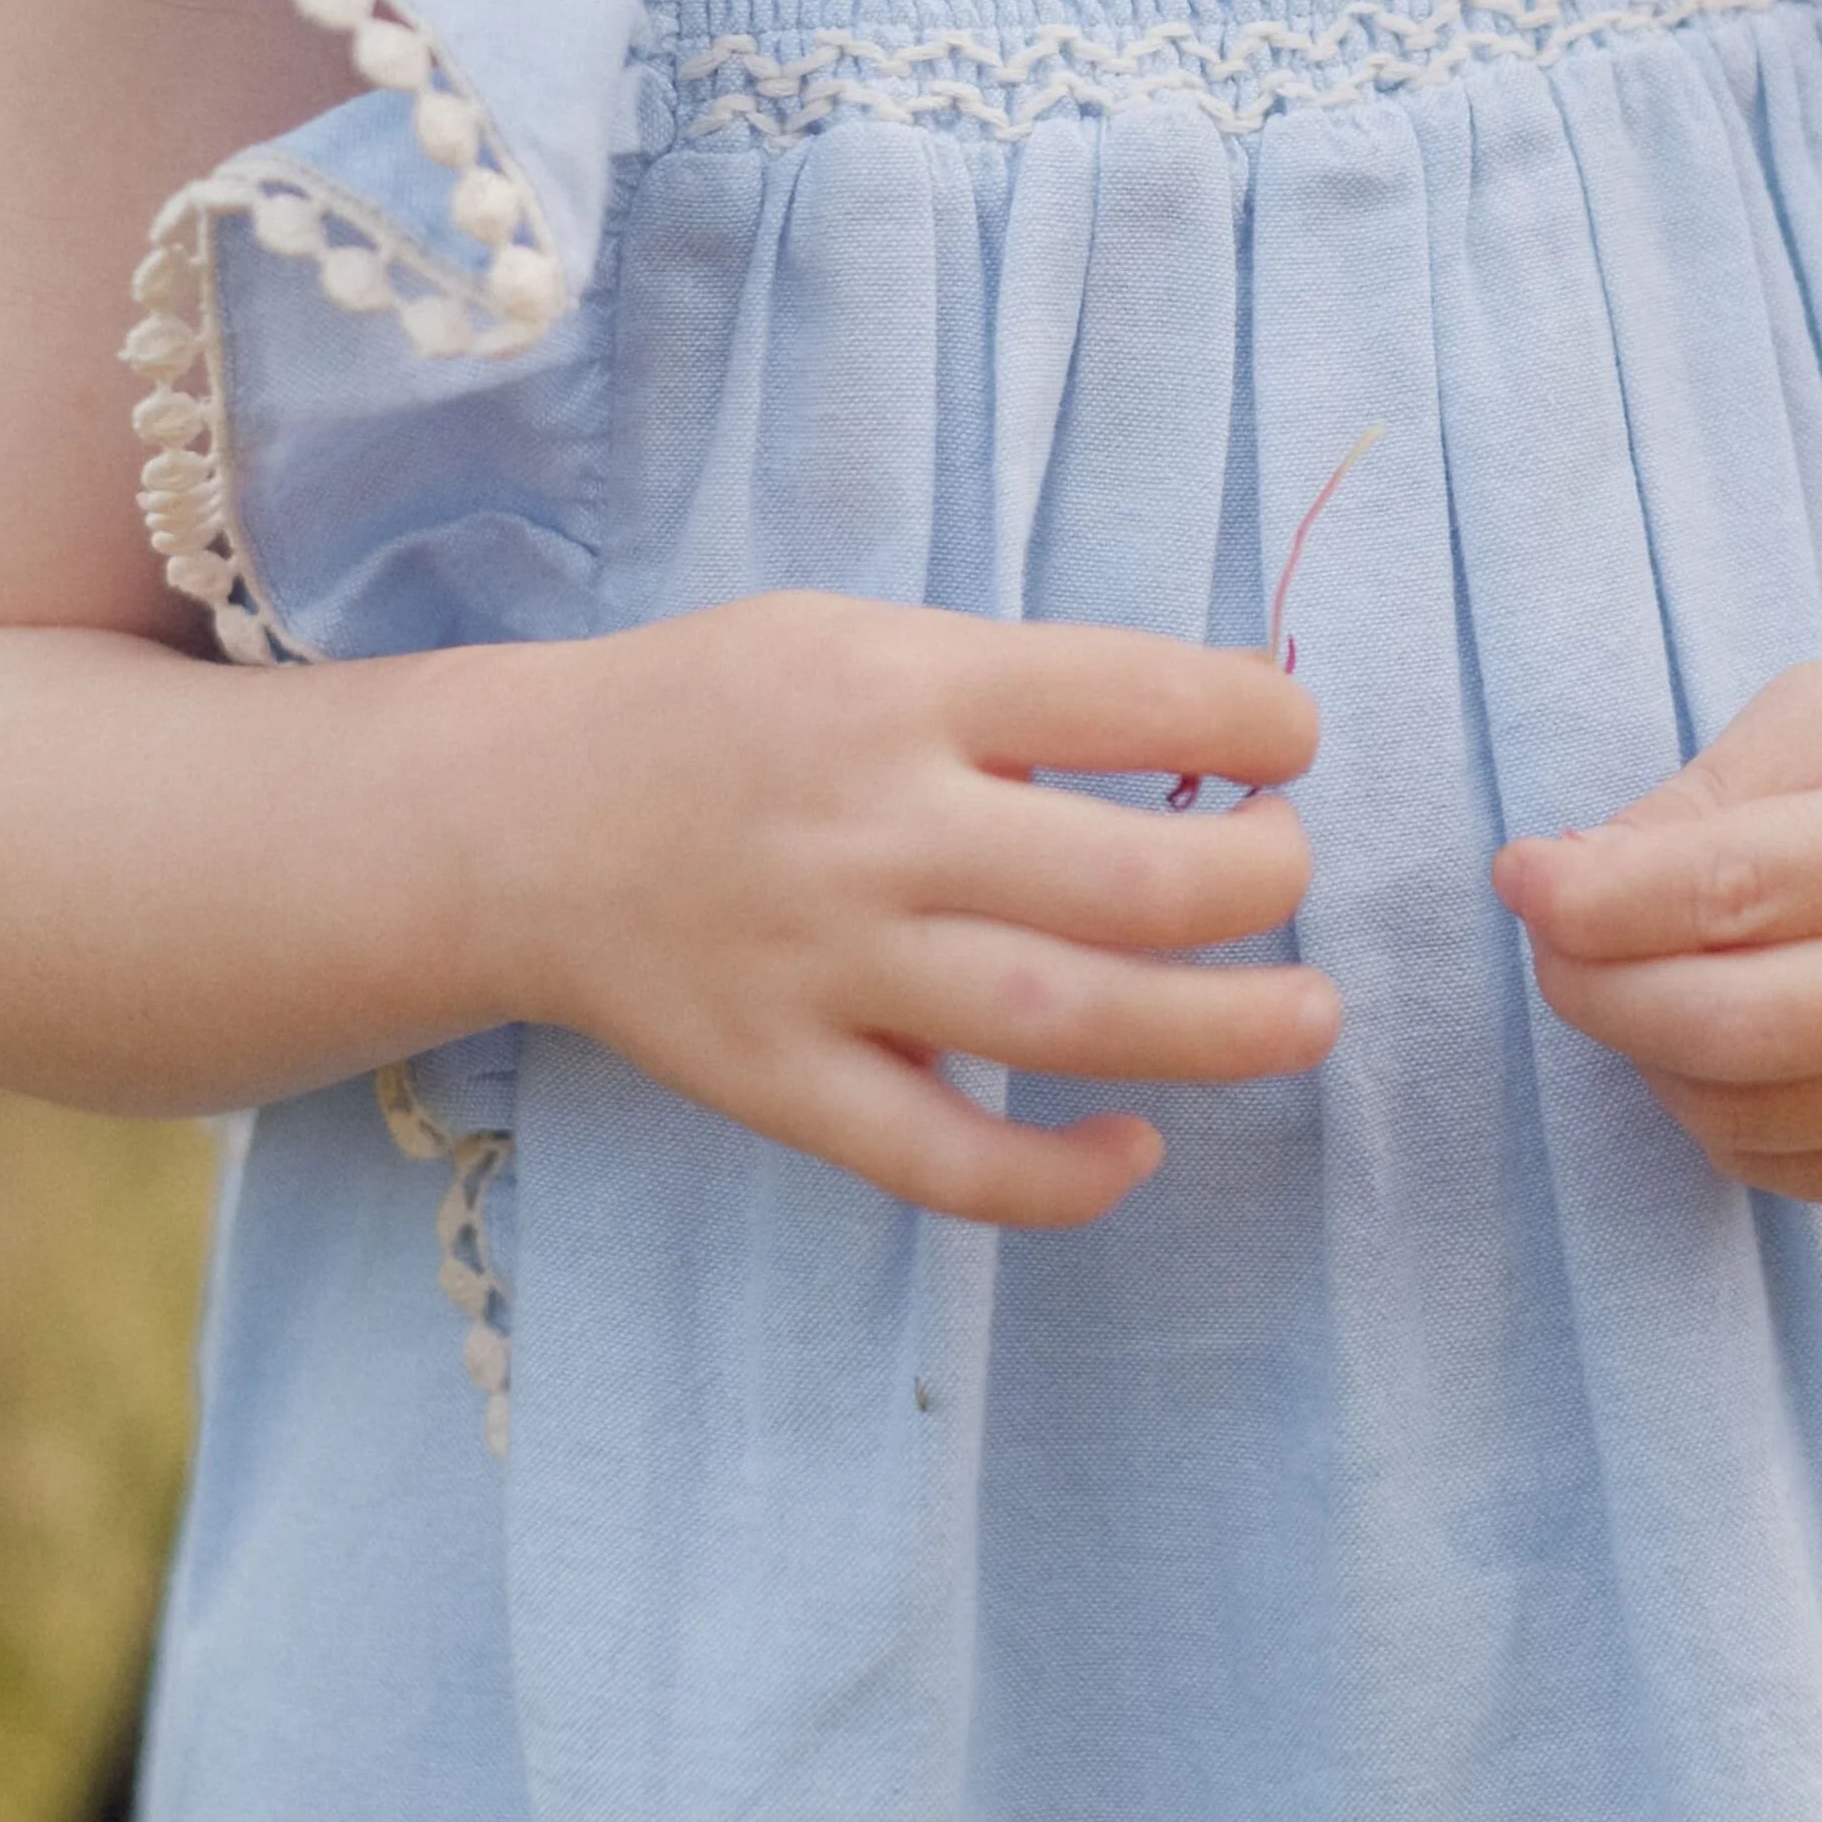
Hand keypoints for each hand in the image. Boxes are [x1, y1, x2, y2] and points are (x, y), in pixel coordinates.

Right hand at [482, 591, 1336, 1229]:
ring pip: (1065, 1022)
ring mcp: (826, 966)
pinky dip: (1060, 1179)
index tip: (1294, 742)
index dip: (1262, 720)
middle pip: (1130, 881)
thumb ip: (1008, 700)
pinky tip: (1134, 1150)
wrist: (514, 822)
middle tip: (1290, 871)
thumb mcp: (860, 642)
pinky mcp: (780, 1081)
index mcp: (903, 687)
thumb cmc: (721, 717)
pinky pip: (944, 1161)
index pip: (1134, 695)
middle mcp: (874, 826)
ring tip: (1308, 1016)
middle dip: (1263, 879)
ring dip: (1222, 1032)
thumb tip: (1197, 758)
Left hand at [1491, 660, 1821, 1206]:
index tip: (1518, 875)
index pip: (1735, 893)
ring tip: (1644, 976)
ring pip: (1740, 1115)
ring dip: (1646, 1051)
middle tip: (1550, 946)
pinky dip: (1708, 1108)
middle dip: (1597, 992)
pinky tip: (1718, 1035)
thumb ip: (1701, 794)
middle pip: (1731, 1030)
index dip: (1597, 900)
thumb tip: (1571, 879)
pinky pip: (1775, 1167)